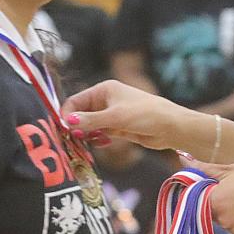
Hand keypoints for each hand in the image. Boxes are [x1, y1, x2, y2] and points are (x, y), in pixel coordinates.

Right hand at [62, 79, 186, 149]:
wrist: (171, 127)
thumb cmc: (145, 114)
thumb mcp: (115, 117)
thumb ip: (90, 121)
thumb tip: (66, 122)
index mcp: (104, 90)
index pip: (76, 101)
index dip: (68, 114)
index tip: (63, 129)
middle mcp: (106, 100)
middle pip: (81, 113)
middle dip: (75, 126)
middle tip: (72, 140)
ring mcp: (112, 115)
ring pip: (90, 125)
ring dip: (86, 134)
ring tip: (84, 143)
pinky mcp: (118, 128)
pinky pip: (101, 133)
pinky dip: (97, 139)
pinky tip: (100, 143)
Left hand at [194, 157, 233, 233]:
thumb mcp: (233, 168)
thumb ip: (205, 169)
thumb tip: (182, 159)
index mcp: (215, 200)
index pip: (200, 201)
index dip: (211, 193)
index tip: (223, 187)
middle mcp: (223, 220)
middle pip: (214, 214)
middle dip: (223, 204)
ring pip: (228, 223)